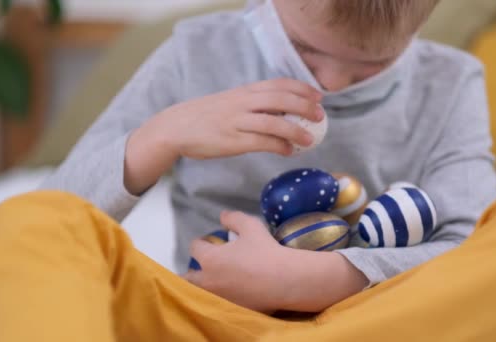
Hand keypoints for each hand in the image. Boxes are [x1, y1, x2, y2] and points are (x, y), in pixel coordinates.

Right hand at [124, 78, 323, 193]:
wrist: (176, 127)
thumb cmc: (207, 116)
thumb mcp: (232, 102)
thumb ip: (254, 104)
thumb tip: (283, 111)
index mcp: (244, 91)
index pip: (279, 84)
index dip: (302, 88)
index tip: (318, 96)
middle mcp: (243, 102)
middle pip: (281, 99)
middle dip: (304, 106)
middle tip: (320, 116)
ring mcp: (237, 121)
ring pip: (274, 121)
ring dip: (296, 130)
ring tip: (310, 139)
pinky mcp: (232, 140)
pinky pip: (262, 142)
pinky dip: (279, 146)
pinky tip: (288, 151)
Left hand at [184, 211, 292, 313]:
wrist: (285, 281)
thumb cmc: (265, 251)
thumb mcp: (250, 226)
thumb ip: (233, 218)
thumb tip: (222, 216)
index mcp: (210, 259)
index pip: (195, 248)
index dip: (201, 242)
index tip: (208, 242)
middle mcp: (208, 281)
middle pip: (188, 278)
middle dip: (193, 270)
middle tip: (206, 266)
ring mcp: (219, 298)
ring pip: (200, 293)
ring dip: (202, 286)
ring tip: (214, 282)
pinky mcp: (231, 310)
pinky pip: (217, 304)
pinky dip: (218, 299)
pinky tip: (231, 293)